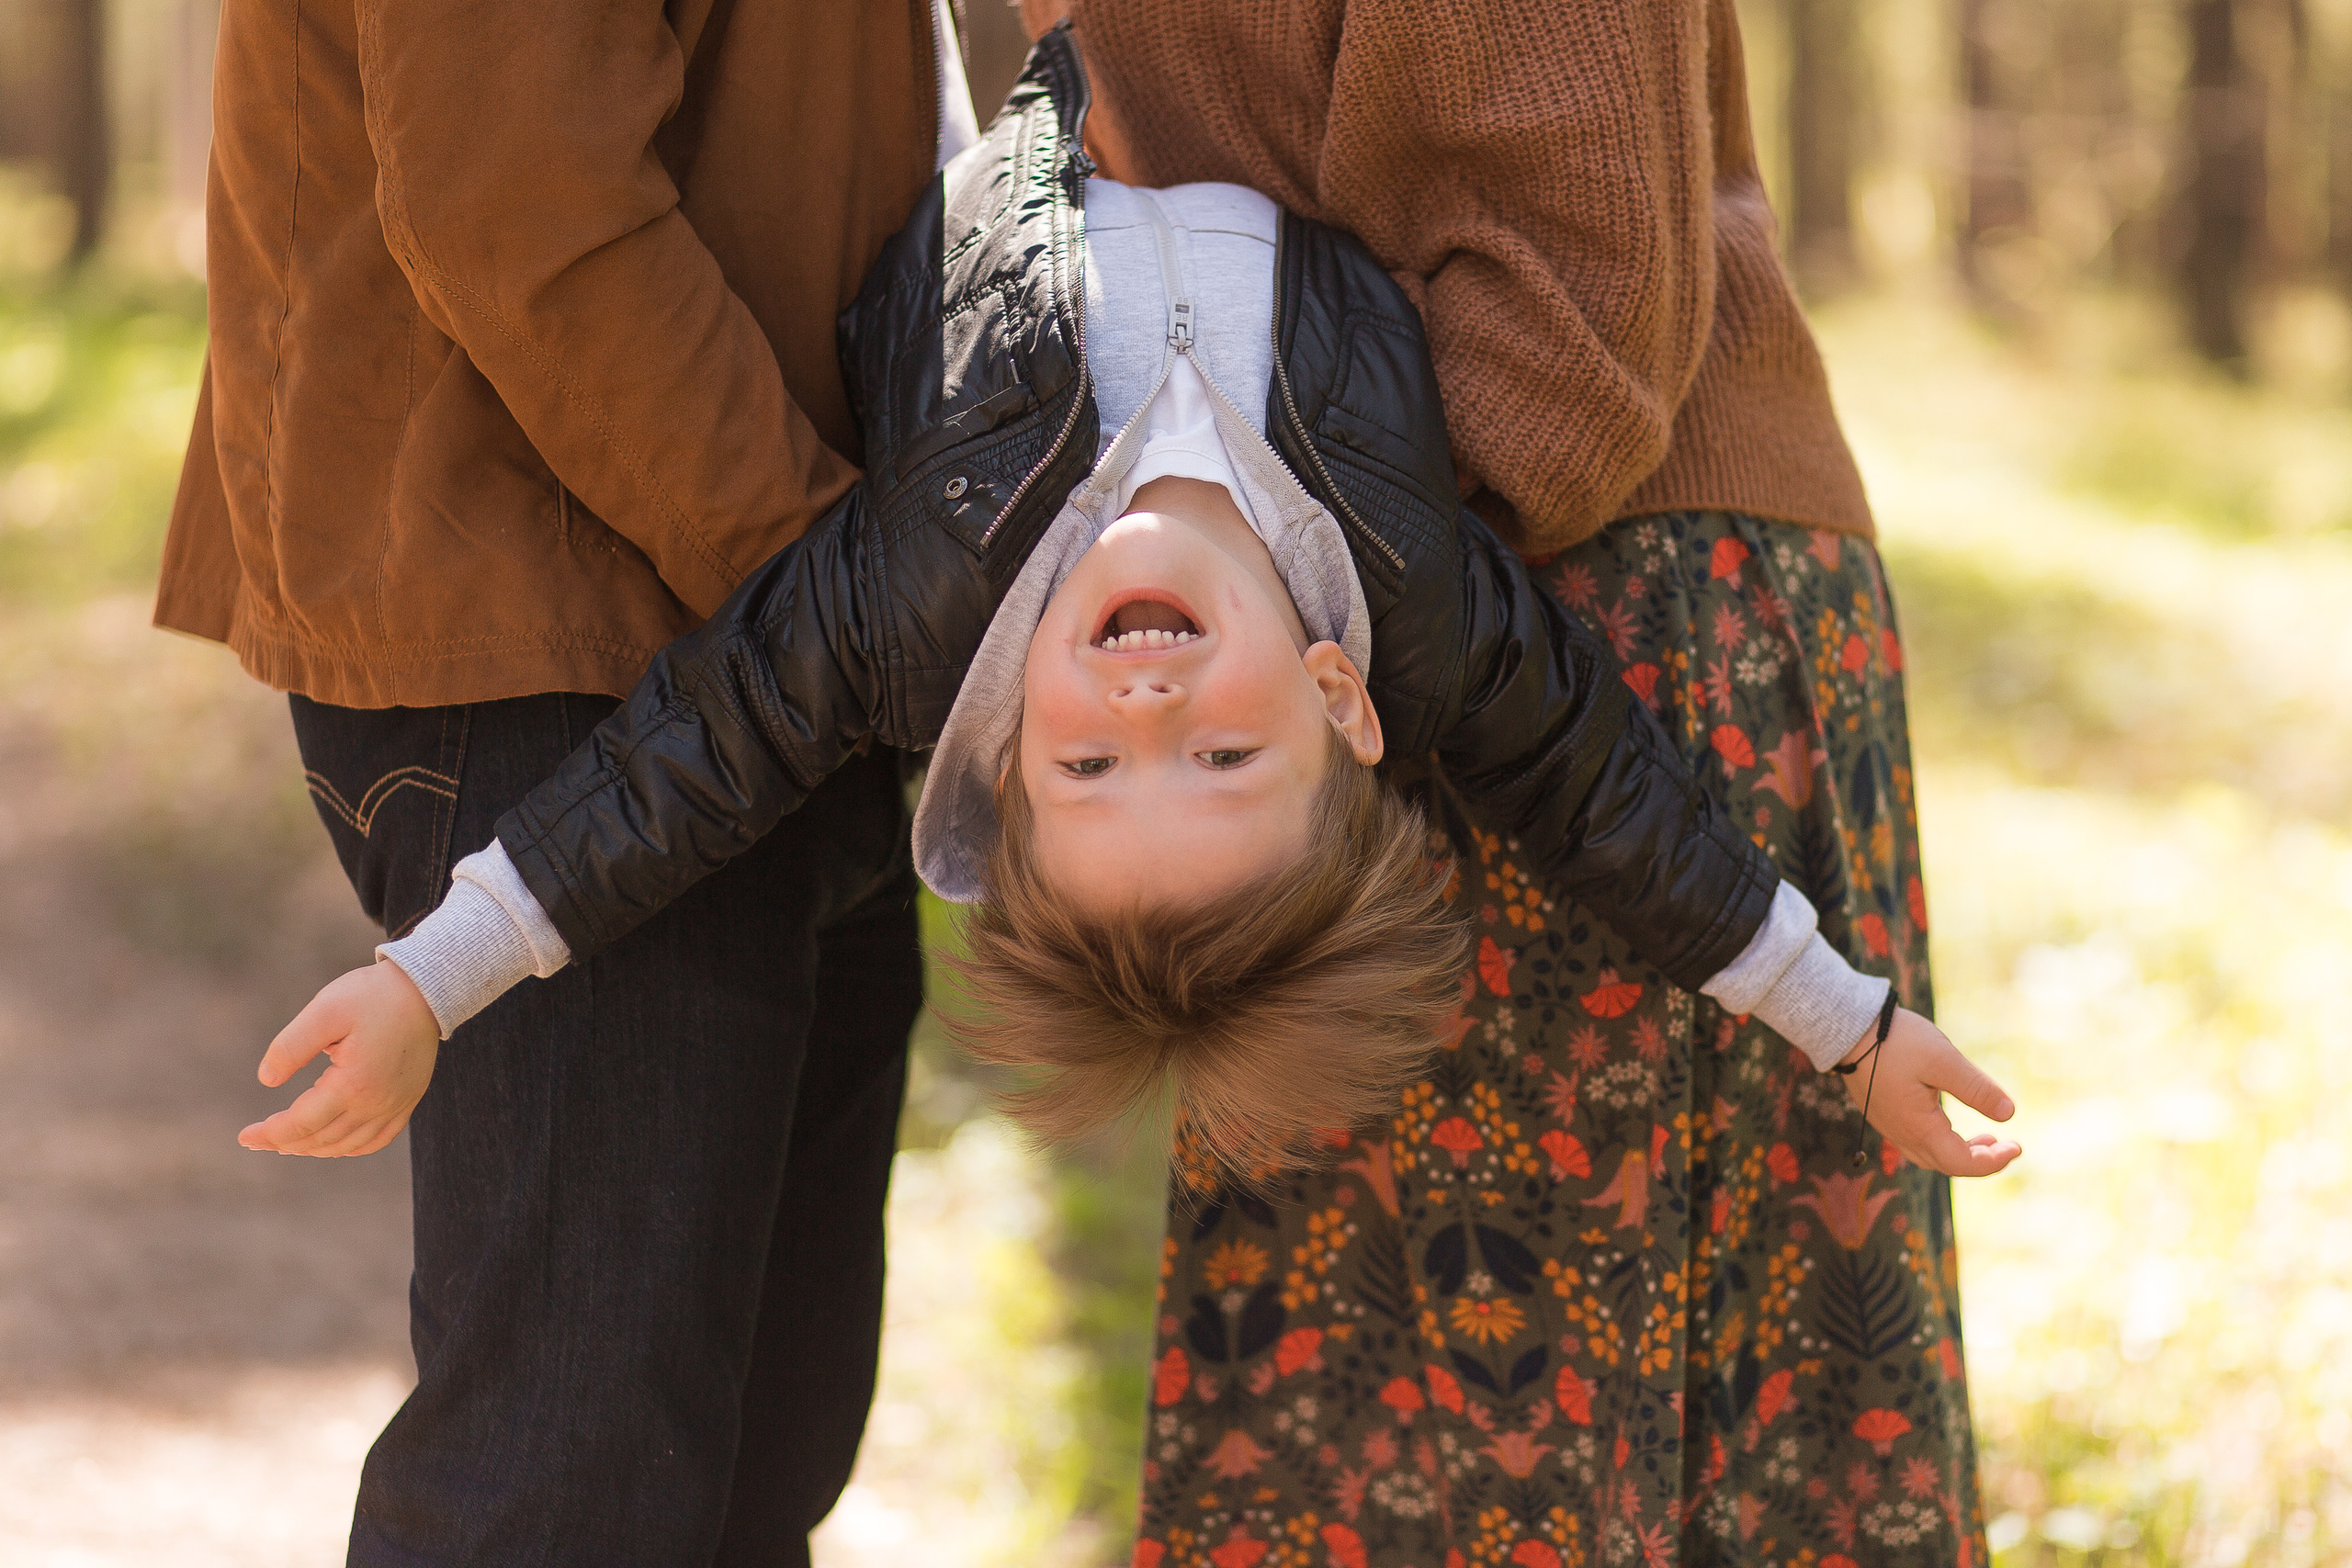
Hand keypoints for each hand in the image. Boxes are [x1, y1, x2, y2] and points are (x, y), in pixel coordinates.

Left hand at [239, 959, 439, 1157]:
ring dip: (313, 1149)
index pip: (301, 1124)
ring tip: (288, 1143)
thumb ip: (290, 1047)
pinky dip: (350, 1148)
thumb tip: (266, 1079)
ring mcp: (395, 1105)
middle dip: (284, 1144)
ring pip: (347, 1146)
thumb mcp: (325, 1010)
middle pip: (321, 1140)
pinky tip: (333, 1143)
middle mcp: (376, 1104)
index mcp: (353, 1085)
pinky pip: (377, 1140)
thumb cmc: (373, 995)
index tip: (244, 1136)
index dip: (269, 1134)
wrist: (428, 989)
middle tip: (256, 1140)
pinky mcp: (407, 1100)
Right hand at [1838, 1007, 2020, 1177]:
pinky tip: (1948, 1121)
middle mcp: (1902, 1134)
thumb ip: (1976, 1089)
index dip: (1993, 1161)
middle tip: (2006, 1144)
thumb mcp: (1943, 1060)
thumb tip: (2009, 1114)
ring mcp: (1889, 1125)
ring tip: (1985, 1138)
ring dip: (1960, 1152)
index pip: (1962, 1163)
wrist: (1847, 1027)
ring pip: (1930, 1156)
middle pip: (1946, 1164)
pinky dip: (1941, 1141)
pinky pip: (1916, 1141)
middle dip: (1980, 1160)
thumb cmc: (1897, 1041)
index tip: (2017, 1146)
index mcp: (1918, 1127)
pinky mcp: (1883, 1113)